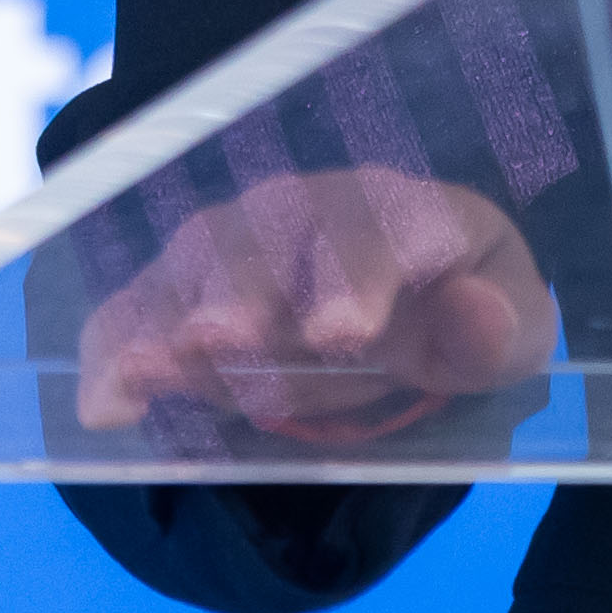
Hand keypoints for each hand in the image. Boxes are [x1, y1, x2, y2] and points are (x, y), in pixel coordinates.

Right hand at [64, 166, 560, 448]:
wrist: (405, 306)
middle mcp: (319, 207)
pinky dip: (116, 345)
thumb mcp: (507, 336)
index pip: (387, 225)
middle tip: (225, 339)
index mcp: (412, 212)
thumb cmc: (463, 316)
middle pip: (275, 228)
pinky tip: (104, 404)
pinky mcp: (191, 287)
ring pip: (203, 254)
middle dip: (247, 282)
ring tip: (151, 367)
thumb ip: (497, 331)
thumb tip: (477, 309)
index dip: (359, 274)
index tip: (343, 334)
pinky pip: (143, 303)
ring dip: (172, 308)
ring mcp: (247, 239)